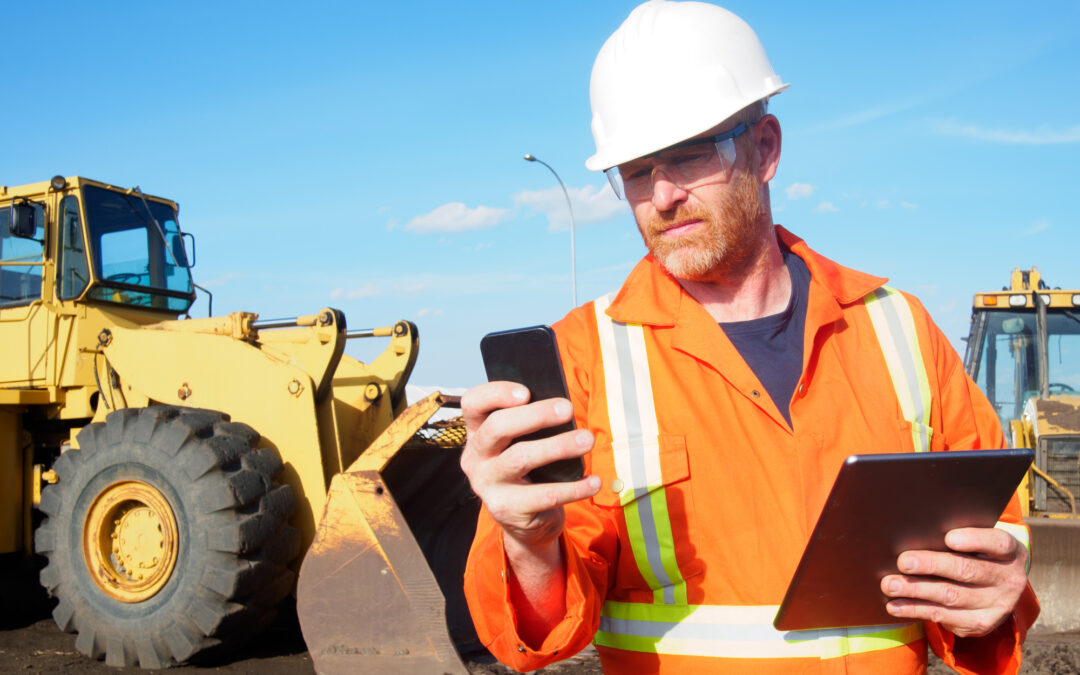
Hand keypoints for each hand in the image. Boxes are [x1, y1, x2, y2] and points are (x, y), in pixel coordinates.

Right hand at [459, 381, 599, 549]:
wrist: (524, 518)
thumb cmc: (527, 469)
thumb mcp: (520, 443)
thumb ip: (531, 424)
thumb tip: (562, 407)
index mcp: (477, 432)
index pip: (473, 403)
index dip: (496, 393)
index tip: (527, 391)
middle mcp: (475, 457)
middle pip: (498, 427)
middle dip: (536, 415)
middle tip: (568, 409)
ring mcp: (487, 485)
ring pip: (520, 458)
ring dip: (558, 446)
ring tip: (587, 439)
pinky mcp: (506, 509)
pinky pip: (544, 495)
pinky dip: (574, 488)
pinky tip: (594, 481)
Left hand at [881, 527, 1028, 636]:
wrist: (996, 587)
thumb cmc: (976, 553)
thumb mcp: (979, 542)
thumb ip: (957, 536)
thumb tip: (916, 532)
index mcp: (1011, 552)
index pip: (997, 543)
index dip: (974, 540)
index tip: (948, 538)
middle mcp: (1008, 580)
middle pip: (966, 570)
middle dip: (931, 565)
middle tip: (903, 562)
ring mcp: (996, 605)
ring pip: (950, 596)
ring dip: (916, 590)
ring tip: (890, 584)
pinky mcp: (980, 624)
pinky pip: (943, 616)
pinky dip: (915, 609)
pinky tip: (895, 604)